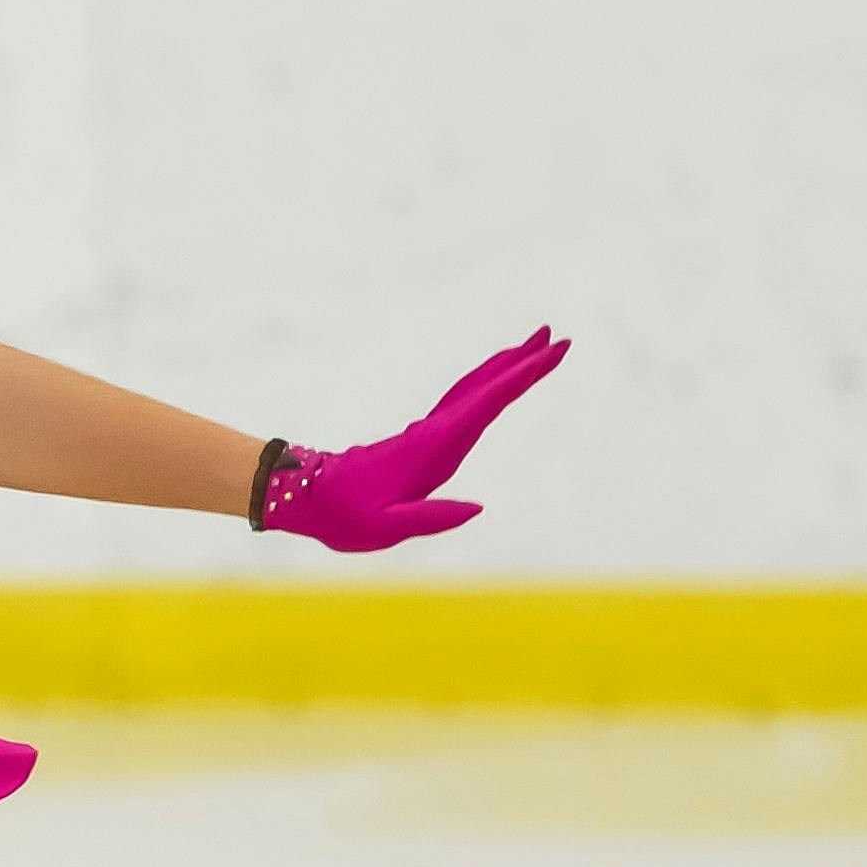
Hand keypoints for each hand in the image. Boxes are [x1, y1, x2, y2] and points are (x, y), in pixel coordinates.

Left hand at [259, 329, 568, 552]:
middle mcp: (434, 434)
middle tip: (558, 337)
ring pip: (474, 391)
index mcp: (432, 450)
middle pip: (483, 388)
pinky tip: (499, 381)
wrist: (308, 498)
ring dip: (507, 368)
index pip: (483, 407)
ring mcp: (429, 434)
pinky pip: (463, 404)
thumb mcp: (385, 528)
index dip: (517, 379)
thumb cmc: (344, 516)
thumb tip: (477, 508)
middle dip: (522, 362)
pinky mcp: (424, 440)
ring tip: (539, 348)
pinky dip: (487, 386)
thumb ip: (430, 519)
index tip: (546, 355)